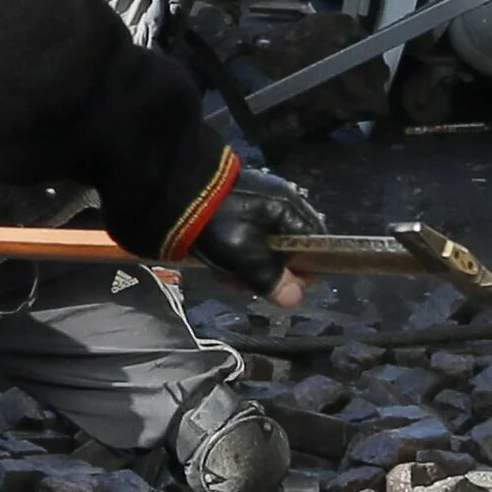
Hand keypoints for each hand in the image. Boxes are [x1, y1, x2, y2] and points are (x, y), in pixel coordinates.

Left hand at [187, 167, 326, 301]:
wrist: (176, 192)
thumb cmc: (219, 223)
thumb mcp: (245, 254)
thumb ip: (270, 278)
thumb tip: (294, 299)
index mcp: (290, 209)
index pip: (315, 246)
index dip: (302, 272)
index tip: (280, 288)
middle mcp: (281, 203)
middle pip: (288, 250)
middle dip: (266, 273)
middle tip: (241, 283)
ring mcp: (259, 202)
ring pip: (265, 247)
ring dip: (248, 266)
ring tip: (224, 274)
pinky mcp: (238, 205)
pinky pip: (248, 236)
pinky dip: (236, 252)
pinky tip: (218, 260)